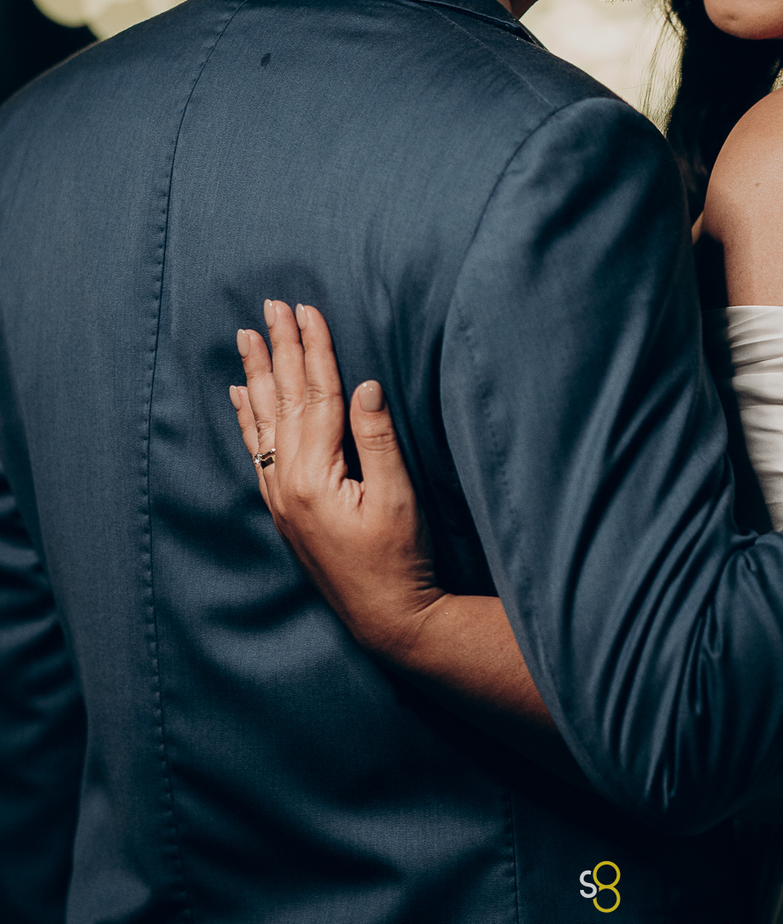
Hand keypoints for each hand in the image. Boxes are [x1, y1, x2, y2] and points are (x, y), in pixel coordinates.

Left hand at [230, 301, 443, 658]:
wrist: (386, 616)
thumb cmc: (399, 558)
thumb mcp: (398, 496)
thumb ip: (377, 438)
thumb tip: (363, 384)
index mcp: (314, 475)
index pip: (316, 394)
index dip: (314, 349)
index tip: (307, 309)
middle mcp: (287, 482)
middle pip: (285, 399)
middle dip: (279, 348)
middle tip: (270, 306)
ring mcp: (281, 496)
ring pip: (266, 420)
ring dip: (259, 374)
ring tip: (247, 337)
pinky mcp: (284, 507)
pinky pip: (258, 449)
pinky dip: (248, 417)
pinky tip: (241, 394)